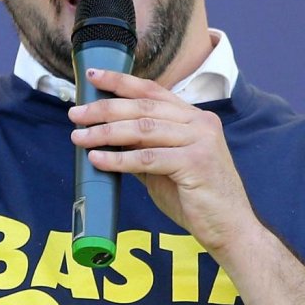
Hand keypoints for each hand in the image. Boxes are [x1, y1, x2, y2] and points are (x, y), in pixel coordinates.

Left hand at [68, 69, 258, 253]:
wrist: (229, 229)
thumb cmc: (196, 199)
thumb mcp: (164, 167)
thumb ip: (141, 148)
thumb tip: (105, 138)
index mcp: (194, 118)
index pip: (152, 92)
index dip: (121, 81)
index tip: (92, 75)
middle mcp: (200, 123)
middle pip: (143, 108)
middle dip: (105, 108)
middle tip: (75, 113)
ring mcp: (200, 141)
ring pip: (143, 129)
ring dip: (106, 132)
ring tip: (79, 136)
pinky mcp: (196, 163)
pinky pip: (148, 158)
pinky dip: (119, 158)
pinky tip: (97, 159)